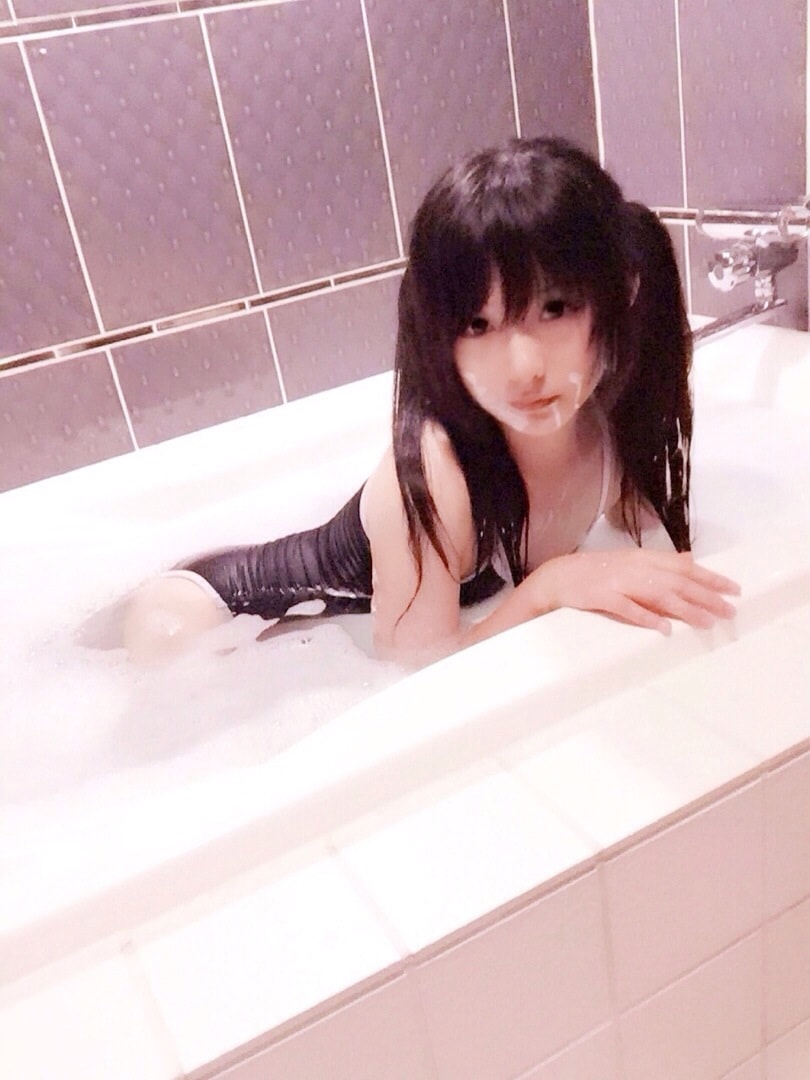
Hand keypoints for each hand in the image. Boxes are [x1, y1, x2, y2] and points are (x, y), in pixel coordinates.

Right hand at [538, 549, 739, 634]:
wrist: (558, 577)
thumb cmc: (597, 572)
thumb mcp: (631, 561)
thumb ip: (661, 563)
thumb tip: (691, 559)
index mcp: (644, 558)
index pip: (684, 567)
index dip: (710, 577)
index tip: (733, 590)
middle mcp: (635, 568)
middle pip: (677, 582)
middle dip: (706, 597)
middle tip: (728, 611)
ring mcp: (618, 582)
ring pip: (658, 595)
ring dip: (685, 609)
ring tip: (706, 622)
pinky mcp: (602, 597)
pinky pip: (627, 608)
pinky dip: (646, 618)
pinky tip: (663, 629)